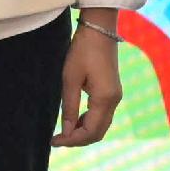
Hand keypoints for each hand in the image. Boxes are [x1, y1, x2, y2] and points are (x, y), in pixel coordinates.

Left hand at [53, 19, 124, 147]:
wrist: (99, 29)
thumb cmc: (83, 50)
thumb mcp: (70, 79)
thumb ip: (68, 107)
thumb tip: (65, 131)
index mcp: (105, 98)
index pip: (89, 131)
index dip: (71, 140)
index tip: (53, 141)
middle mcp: (114, 101)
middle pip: (98, 132)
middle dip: (78, 140)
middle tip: (57, 140)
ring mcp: (116, 96)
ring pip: (101, 126)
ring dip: (83, 132)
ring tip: (62, 131)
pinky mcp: (112, 92)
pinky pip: (102, 116)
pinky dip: (88, 122)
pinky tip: (73, 120)